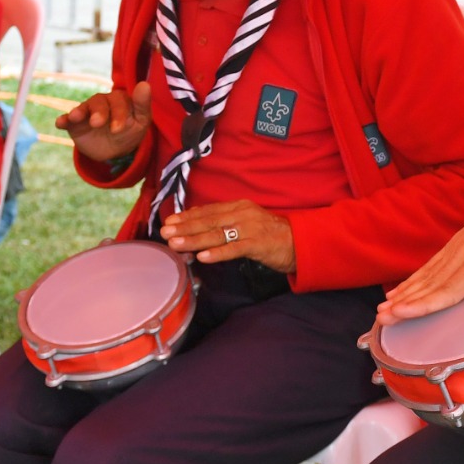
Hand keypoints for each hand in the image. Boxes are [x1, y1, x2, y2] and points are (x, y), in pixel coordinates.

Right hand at [57, 83, 152, 163]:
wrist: (114, 151)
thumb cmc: (130, 131)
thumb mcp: (141, 122)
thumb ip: (142, 104)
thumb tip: (145, 84)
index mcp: (120, 99)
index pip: (120, 101)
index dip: (119, 113)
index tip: (118, 129)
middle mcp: (102, 102)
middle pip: (100, 103)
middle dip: (99, 113)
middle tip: (97, 124)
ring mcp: (87, 112)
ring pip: (83, 108)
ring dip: (79, 111)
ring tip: (76, 117)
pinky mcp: (75, 123)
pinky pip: (68, 120)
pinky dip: (64, 120)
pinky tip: (60, 123)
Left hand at [162, 200, 294, 273]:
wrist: (298, 241)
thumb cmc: (269, 233)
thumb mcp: (245, 221)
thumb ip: (224, 219)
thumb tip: (197, 218)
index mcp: (238, 206)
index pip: (208, 211)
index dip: (187, 216)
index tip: (169, 221)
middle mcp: (242, 214)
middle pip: (209, 221)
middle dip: (185, 227)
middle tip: (165, 232)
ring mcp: (250, 229)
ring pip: (217, 234)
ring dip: (194, 240)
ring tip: (176, 244)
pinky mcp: (258, 244)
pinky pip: (234, 249)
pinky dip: (217, 253)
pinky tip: (202, 257)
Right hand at [376, 173, 463, 324]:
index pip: (448, 288)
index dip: (424, 304)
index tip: (401, 313)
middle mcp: (463, 254)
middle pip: (430, 284)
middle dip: (405, 303)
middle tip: (381, 318)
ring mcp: (457, 249)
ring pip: (426, 276)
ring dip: (403, 293)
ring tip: (382, 309)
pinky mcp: (456, 246)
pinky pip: (430, 266)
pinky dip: (412, 281)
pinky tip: (399, 291)